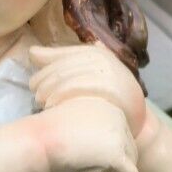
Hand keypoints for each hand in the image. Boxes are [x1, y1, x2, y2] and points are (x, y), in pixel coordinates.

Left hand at [29, 43, 146, 137]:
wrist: (139, 119)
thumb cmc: (111, 97)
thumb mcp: (92, 75)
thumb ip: (65, 62)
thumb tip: (33, 52)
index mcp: (95, 52)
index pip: (60, 53)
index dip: (43, 65)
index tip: (34, 80)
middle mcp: (100, 58)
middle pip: (60, 66)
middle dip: (43, 79)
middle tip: (35, 93)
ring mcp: (105, 72)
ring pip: (65, 77)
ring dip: (47, 89)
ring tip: (40, 101)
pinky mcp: (107, 87)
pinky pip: (75, 87)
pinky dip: (59, 95)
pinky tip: (51, 105)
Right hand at [36, 97, 143, 171]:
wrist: (38, 142)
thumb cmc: (47, 135)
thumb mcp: (73, 124)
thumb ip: (90, 131)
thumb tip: (99, 147)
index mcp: (105, 106)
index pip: (120, 131)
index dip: (117, 148)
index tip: (110, 162)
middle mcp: (116, 117)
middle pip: (129, 145)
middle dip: (124, 162)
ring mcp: (117, 135)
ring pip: (131, 160)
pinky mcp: (116, 155)